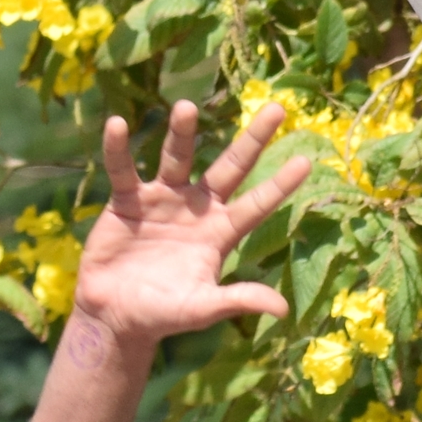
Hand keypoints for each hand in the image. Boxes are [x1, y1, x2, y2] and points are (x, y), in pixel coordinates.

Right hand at [71, 100, 306, 345]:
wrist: (114, 315)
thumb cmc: (164, 315)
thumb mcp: (203, 308)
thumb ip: (238, 300)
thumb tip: (283, 309)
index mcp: (220, 233)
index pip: (257, 204)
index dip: (280, 185)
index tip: (307, 161)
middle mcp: (197, 209)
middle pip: (230, 167)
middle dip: (252, 140)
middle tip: (277, 109)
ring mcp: (162, 200)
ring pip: (176, 159)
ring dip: (182, 134)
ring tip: (186, 107)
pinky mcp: (127, 202)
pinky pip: (123, 170)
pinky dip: (118, 149)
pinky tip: (117, 125)